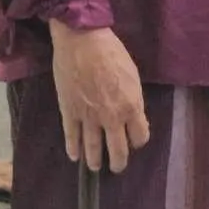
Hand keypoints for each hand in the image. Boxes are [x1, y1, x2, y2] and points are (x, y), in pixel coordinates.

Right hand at [48, 21, 149, 172]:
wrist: (82, 41)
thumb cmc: (112, 53)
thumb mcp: (133, 76)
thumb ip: (133, 99)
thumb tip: (133, 115)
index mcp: (131, 107)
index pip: (139, 136)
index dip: (138, 140)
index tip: (134, 139)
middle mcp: (111, 118)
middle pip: (118, 150)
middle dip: (119, 162)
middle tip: (117, 167)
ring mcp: (88, 117)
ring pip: (93, 148)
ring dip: (95, 161)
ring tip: (95, 167)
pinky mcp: (69, 112)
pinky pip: (71, 136)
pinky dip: (73, 148)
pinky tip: (75, 156)